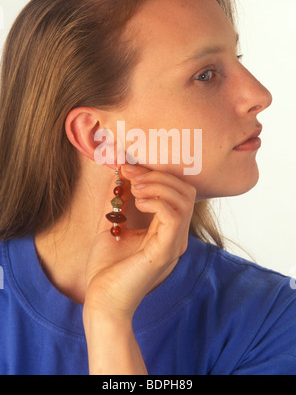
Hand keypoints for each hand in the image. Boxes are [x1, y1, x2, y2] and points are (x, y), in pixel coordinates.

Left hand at [84, 164, 195, 317]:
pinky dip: (157, 201)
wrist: (102, 301)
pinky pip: (174, 215)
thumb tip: (119, 174)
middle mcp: (176, 236)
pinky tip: (137, 202)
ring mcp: (174, 244)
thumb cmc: (107, 268)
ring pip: (183, 200)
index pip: (178, 192)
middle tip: (131, 175)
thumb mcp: (112, 225)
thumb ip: (118, 201)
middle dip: (159, 176)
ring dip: (157, 185)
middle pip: (186, 191)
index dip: (156, 174)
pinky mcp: (165, 251)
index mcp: (167, 231)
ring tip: (134, 189)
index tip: (127, 168)